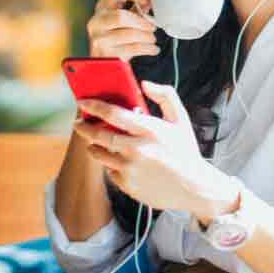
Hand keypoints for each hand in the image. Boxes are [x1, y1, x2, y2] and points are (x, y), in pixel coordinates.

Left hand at [74, 81, 234, 216]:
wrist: (195, 188)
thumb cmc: (185, 151)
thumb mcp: (181, 119)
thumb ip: (165, 95)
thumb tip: (144, 83)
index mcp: (149, 130)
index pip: (113, 114)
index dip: (94, 106)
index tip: (82, 102)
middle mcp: (137, 149)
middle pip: (99, 135)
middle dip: (84, 127)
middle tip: (78, 123)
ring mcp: (131, 169)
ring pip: (99, 154)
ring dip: (93, 145)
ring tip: (95, 141)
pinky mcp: (128, 185)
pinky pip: (110, 171)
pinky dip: (111, 164)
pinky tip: (119, 160)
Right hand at [87, 0, 158, 61]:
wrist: (105, 62)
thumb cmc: (117, 35)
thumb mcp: (125, 17)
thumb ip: (137, 5)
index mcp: (103, 6)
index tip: (150, 1)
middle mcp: (97, 21)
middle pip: (121, 16)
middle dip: (142, 22)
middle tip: (152, 26)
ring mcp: (99, 38)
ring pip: (129, 34)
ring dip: (146, 36)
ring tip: (152, 39)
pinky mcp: (106, 54)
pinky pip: (132, 49)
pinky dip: (147, 48)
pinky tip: (153, 49)